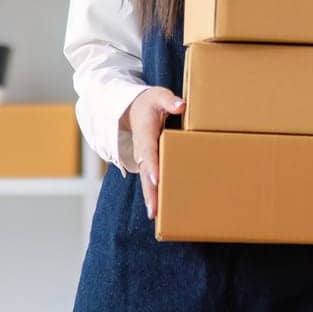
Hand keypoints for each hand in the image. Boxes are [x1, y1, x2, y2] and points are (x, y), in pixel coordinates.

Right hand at [124, 86, 185, 219]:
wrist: (132, 109)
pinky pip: (149, 181)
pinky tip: (160, 210)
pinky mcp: (147, 164)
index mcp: (145, 133)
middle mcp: (142, 150)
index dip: (151, 165)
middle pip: (145, 173)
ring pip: (146, 181)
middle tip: (154, 210)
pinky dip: (152, 194)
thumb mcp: (158, 95)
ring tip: (155, 216)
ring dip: (150, 197)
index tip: (156, 179)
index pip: (148, 151)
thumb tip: (180, 105)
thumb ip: (168, 99)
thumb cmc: (149, 102)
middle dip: (150, 192)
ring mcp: (143, 159)